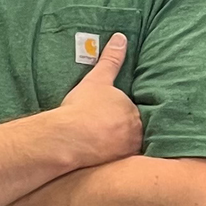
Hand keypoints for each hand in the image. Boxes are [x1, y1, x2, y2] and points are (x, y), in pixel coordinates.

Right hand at [55, 33, 141, 167]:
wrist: (68, 138)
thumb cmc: (82, 108)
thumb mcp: (97, 80)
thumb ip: (111, 59)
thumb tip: (121, 38)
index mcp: (134, 111)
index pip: (134, 113)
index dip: (122, 117)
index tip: (109, 120)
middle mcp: (136, 132)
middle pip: (135, 131)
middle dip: (125, 133)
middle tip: (106, 134)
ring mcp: (128, 151)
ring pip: (129, 148)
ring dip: (121, 148)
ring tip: (104, 149)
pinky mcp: (117, 167)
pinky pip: (120, 165)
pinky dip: (113, 162)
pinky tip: (102, 162)